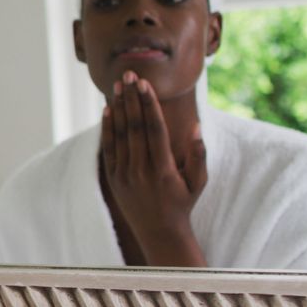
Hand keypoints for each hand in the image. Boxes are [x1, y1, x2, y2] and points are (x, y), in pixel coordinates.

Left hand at [101, 71, 207, 265]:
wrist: (159, 232)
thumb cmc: (182, 203)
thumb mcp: (198, 182)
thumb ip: (198, 155)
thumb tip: (196, 126)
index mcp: (163, 169)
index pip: (154, 130)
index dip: (149, 105)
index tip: (145, 84)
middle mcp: (141, 170)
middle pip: (134, 127)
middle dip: (131, 98)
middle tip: (129, 75)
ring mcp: (125, 174)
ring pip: (120, 135)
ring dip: (118, 107)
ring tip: (117, 85)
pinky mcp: (113, 177)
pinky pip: (109, 148)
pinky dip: (107, 127)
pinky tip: (107, 109)